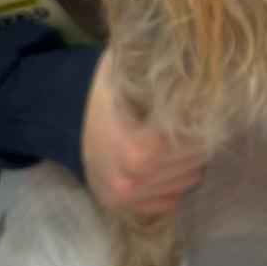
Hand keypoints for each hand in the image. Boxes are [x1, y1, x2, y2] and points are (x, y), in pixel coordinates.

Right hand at [81, 49, 207, 212]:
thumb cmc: (106, 91)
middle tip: (190, 122)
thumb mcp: (128, 71)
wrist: (64, 119)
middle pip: (195, 162)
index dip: (202, 125)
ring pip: (188, 181)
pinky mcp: (126, 209)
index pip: (195, 143)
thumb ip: (161, 70)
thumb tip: (196, 56)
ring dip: (188, 161)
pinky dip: (173, 182)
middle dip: (198, 140)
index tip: (201, 110)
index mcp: (136, 149)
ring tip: (175, 140)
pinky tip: (163, 162)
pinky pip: (172, 199)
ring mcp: (127, 199)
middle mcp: (131, 180)